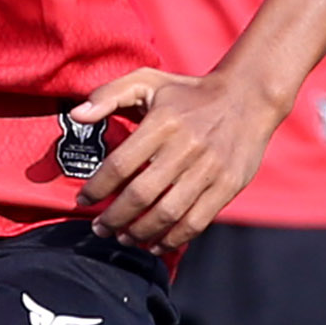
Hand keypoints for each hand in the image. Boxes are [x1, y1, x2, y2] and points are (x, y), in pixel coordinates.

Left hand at [70, 67, 280, 250]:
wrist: (249, 97)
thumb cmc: (190, 92)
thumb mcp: (147, 80)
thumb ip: (108, 94)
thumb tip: (76, 116)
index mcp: (163, 123)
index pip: (120, 165)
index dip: (97, 188)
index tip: (83, 201)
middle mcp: (186, 148)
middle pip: (141, 195)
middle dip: (114, 218)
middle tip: (99, 228)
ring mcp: (209, 170)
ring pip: (167, 214)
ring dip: (139, 232)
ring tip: (124, 238)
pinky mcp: (228, 186)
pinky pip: (196, 222)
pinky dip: (173, 239)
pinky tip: (155, 244)